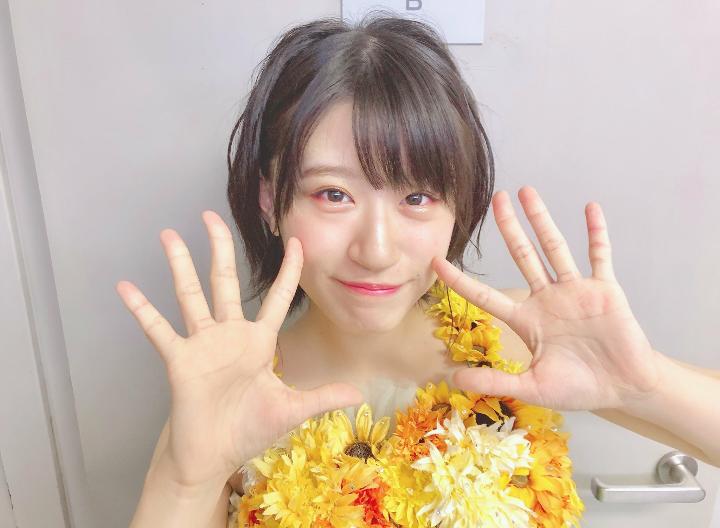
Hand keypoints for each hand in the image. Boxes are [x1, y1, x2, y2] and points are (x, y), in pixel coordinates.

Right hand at [116, 211, 362, 488]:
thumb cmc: (249, 430)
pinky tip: (126, 287)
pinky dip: (142, 310)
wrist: (213, 456)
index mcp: (259, 342)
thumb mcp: (291, 410)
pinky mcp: (179, 359)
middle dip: (219, 248)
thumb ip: (321, 398)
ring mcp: (202, 344)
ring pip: (191, 295)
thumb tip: (358, 395)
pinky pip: (158, 330)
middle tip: (210, 215)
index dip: (287, 271)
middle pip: (225, 281)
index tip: (295, 242)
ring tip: (168, 235)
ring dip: (179, 265)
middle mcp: (229, 335)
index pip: (277, 298)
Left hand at [432, 186, 661, 411]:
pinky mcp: (604, 289)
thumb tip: (454, 380)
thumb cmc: (580, 388)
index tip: (436, 261)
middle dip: (508, 227)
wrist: (625, 389)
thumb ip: (495, 383)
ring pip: (554, 247)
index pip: (485, 296)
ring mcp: (575, 290)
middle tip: (495, 199)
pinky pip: (599, 254)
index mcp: (526, 319)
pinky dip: (596, 232)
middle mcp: (547, 298)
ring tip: (527, 191)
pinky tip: (590, 208)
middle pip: (522, 255)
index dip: (460, 280)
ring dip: (541, 219)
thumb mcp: (532, 388)